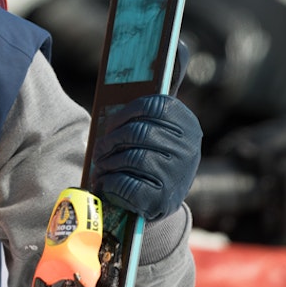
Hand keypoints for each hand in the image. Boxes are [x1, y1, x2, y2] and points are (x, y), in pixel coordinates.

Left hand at [90, 94, 201, 220]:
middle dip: (110, 140)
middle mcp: (187, 149)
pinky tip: (106, 182)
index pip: (153, 106)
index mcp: (187, 125)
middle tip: (99, 149)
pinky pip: (127, 184)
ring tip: (101, 166)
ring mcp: (177, 174)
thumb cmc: (153, 157)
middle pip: (138, 132)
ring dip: (108, 162)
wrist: (164, 199)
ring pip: (131, 158)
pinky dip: (110, 182)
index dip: (124, 114)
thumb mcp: (158, 132)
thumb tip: (119, 87)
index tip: (110, 125)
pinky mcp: (163, 199)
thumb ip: (143, 114)